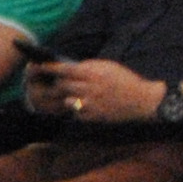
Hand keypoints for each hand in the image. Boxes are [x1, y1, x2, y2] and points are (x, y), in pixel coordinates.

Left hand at [31, 57, 158, 123]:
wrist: (143, 101)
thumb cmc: (125, 80)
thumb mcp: (108, 66)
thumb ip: (89, 66)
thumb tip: (70, 67)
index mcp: (93, 74)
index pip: (64, 69)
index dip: (49, 68)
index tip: (39, 66)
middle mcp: (90, 88)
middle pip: (62, 85)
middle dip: (55, 83)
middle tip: (51, 82)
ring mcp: (91, 104)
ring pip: (66, 100)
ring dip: (64, 97)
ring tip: (66, 94)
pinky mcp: (94, 116)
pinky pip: (76, 113)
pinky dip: (75, 108)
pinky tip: (79, 105)